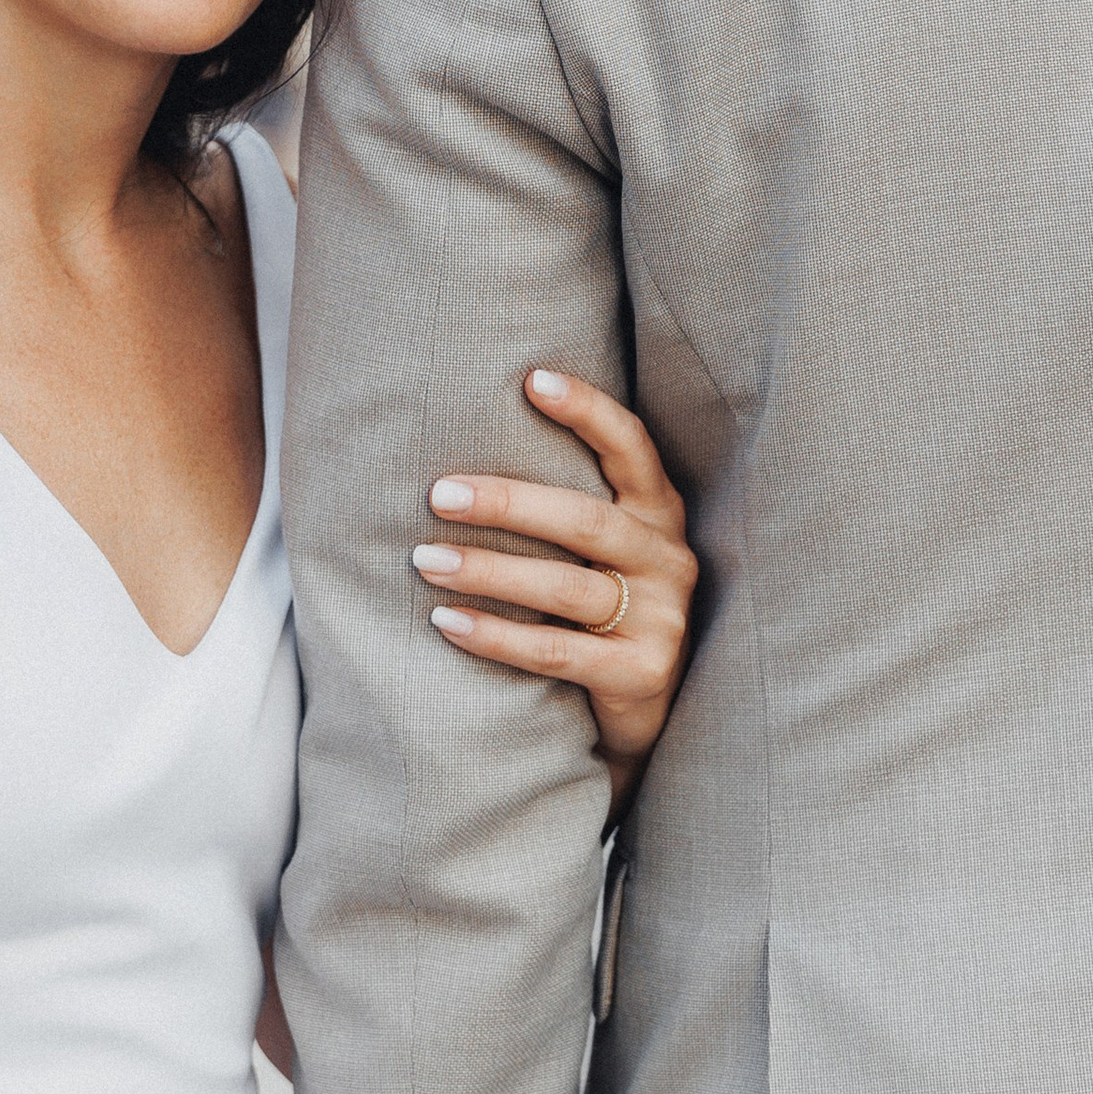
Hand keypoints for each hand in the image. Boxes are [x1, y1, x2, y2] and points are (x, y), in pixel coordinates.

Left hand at [416, 371, 695, 812]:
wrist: (649, 715)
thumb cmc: (606, 615)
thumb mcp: (602, 555)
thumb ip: (565, 511)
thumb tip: (462, 464)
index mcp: (659, 517)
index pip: (632, 449)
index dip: (588, 411)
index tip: (532, 378)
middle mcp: (668, 560)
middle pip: (586, 520)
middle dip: (508, 502)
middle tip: (438, 494)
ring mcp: (662, 619)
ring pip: (566, 586)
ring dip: (488, 571)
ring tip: (424, 561)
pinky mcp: (642, 673)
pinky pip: (557, 650)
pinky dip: (496, 635)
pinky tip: (446, 622)